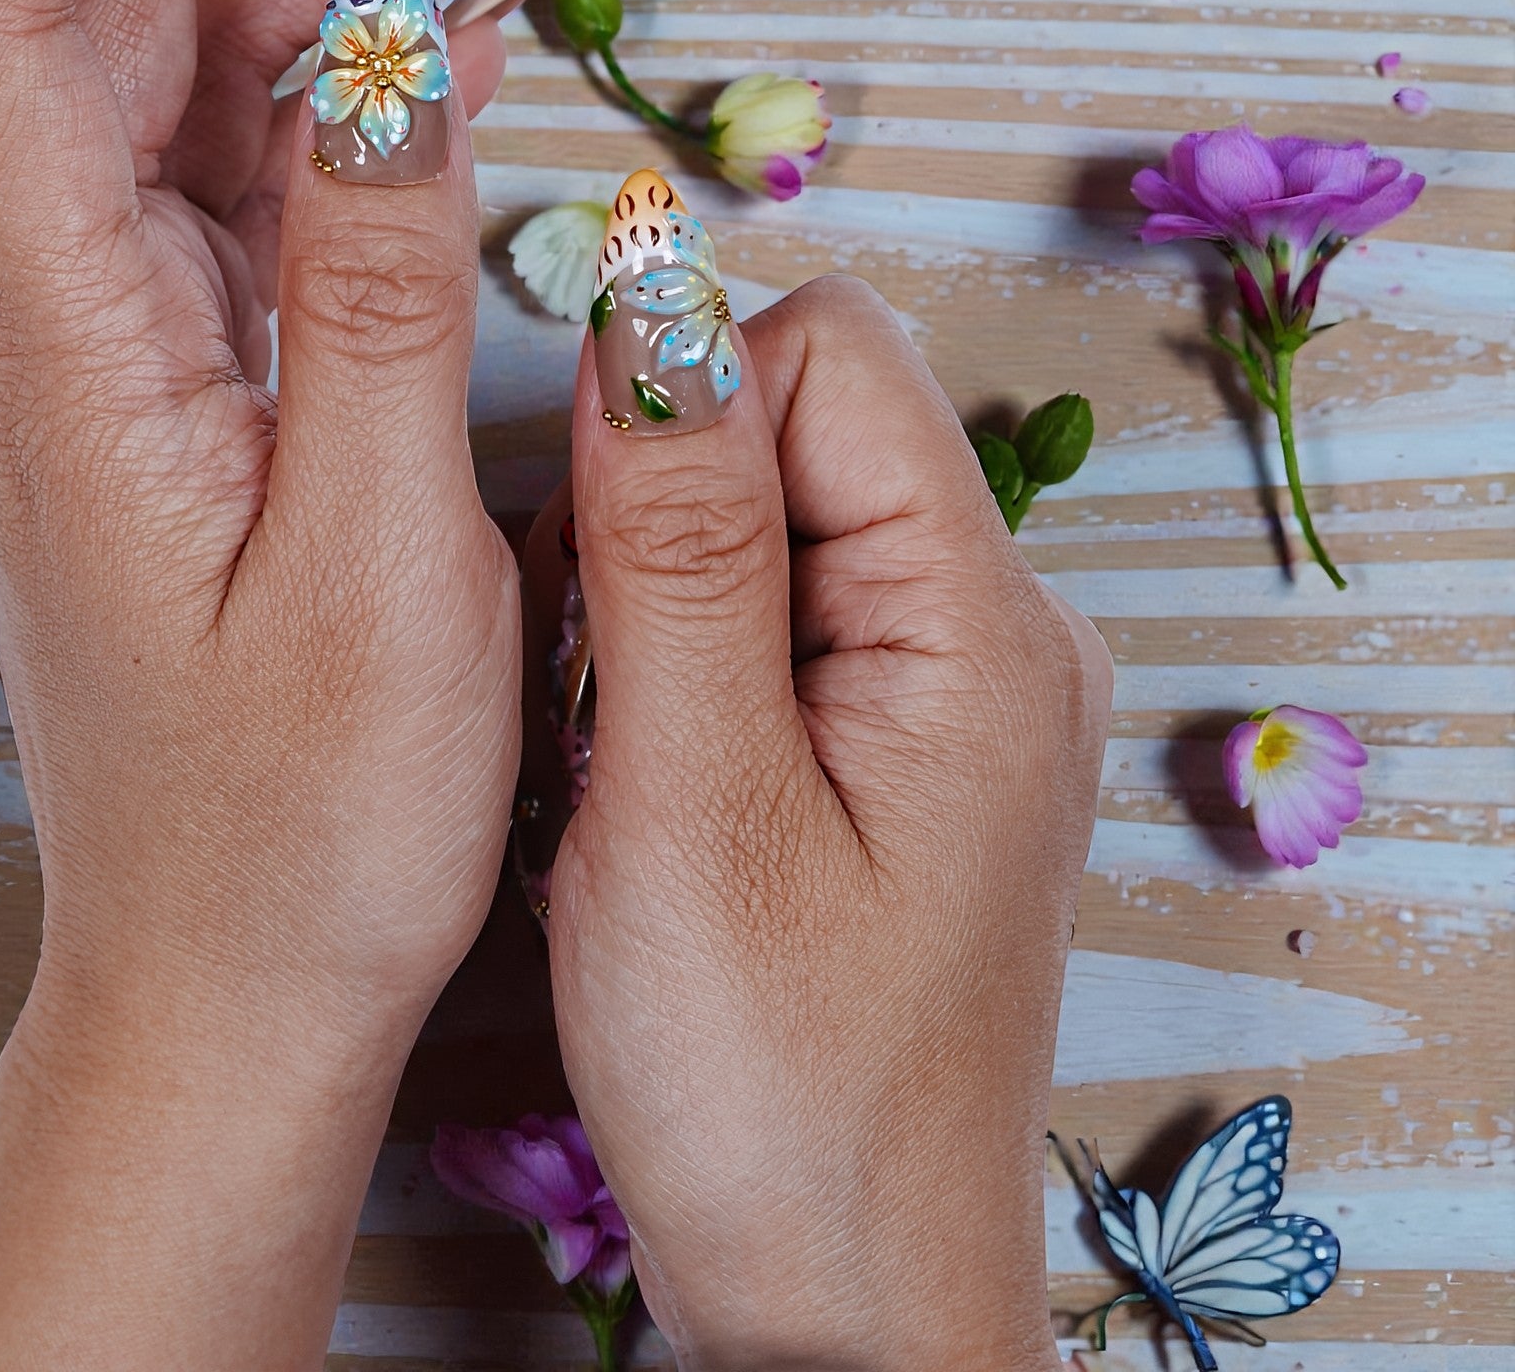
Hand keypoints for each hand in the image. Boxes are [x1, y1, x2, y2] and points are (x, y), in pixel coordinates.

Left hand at [0, 0, 562, 1367]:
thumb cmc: (300, 822)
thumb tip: (393, 36)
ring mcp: (135, 343)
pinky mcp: (199, 378)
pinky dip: (360, 82)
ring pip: (215, 74)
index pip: (10, 21)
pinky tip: (458, 29)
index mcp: (79, 351)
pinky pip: (263, 177)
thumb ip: (380, 283)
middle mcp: (75, 319)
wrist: (233, 986)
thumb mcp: (375, 556)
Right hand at [534, 226, 1111, 1369]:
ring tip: (625, 747)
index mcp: (980, 622)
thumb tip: (651, 316)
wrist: (849, 1296)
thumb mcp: (696, 803)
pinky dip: (682, 657)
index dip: (680, 410)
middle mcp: (994, 628)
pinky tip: (650, 769)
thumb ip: (676, 546)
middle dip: (657, 512)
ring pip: (770, 513)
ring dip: (656, 593)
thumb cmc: (781, 1094)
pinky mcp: (900, 741)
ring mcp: (950, 687)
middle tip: (605, 686)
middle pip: (799, 423)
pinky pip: (777, 609)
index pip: (829, 355)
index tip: (595, 554)